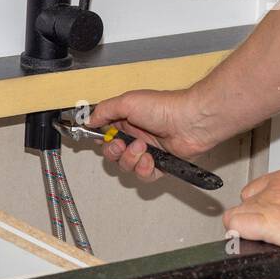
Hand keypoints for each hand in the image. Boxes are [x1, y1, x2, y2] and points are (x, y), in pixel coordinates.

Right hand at [88, 89, 215, 181]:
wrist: (191, 121)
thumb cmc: (163, 107)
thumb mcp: (126, 102)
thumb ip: (103, 111)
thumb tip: (88, 121)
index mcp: (125, 121)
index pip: (105, 135)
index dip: (100, 140)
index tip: (100, 139)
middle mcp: (135, 136)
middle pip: (112, 154)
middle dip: (114, 152)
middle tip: (122, 144)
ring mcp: (147, 151)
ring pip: (126, 166)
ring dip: (131, 159)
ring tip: (143, 148)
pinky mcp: (160, 165)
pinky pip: (144, 176)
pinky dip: (144, 170)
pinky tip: (151, 159)